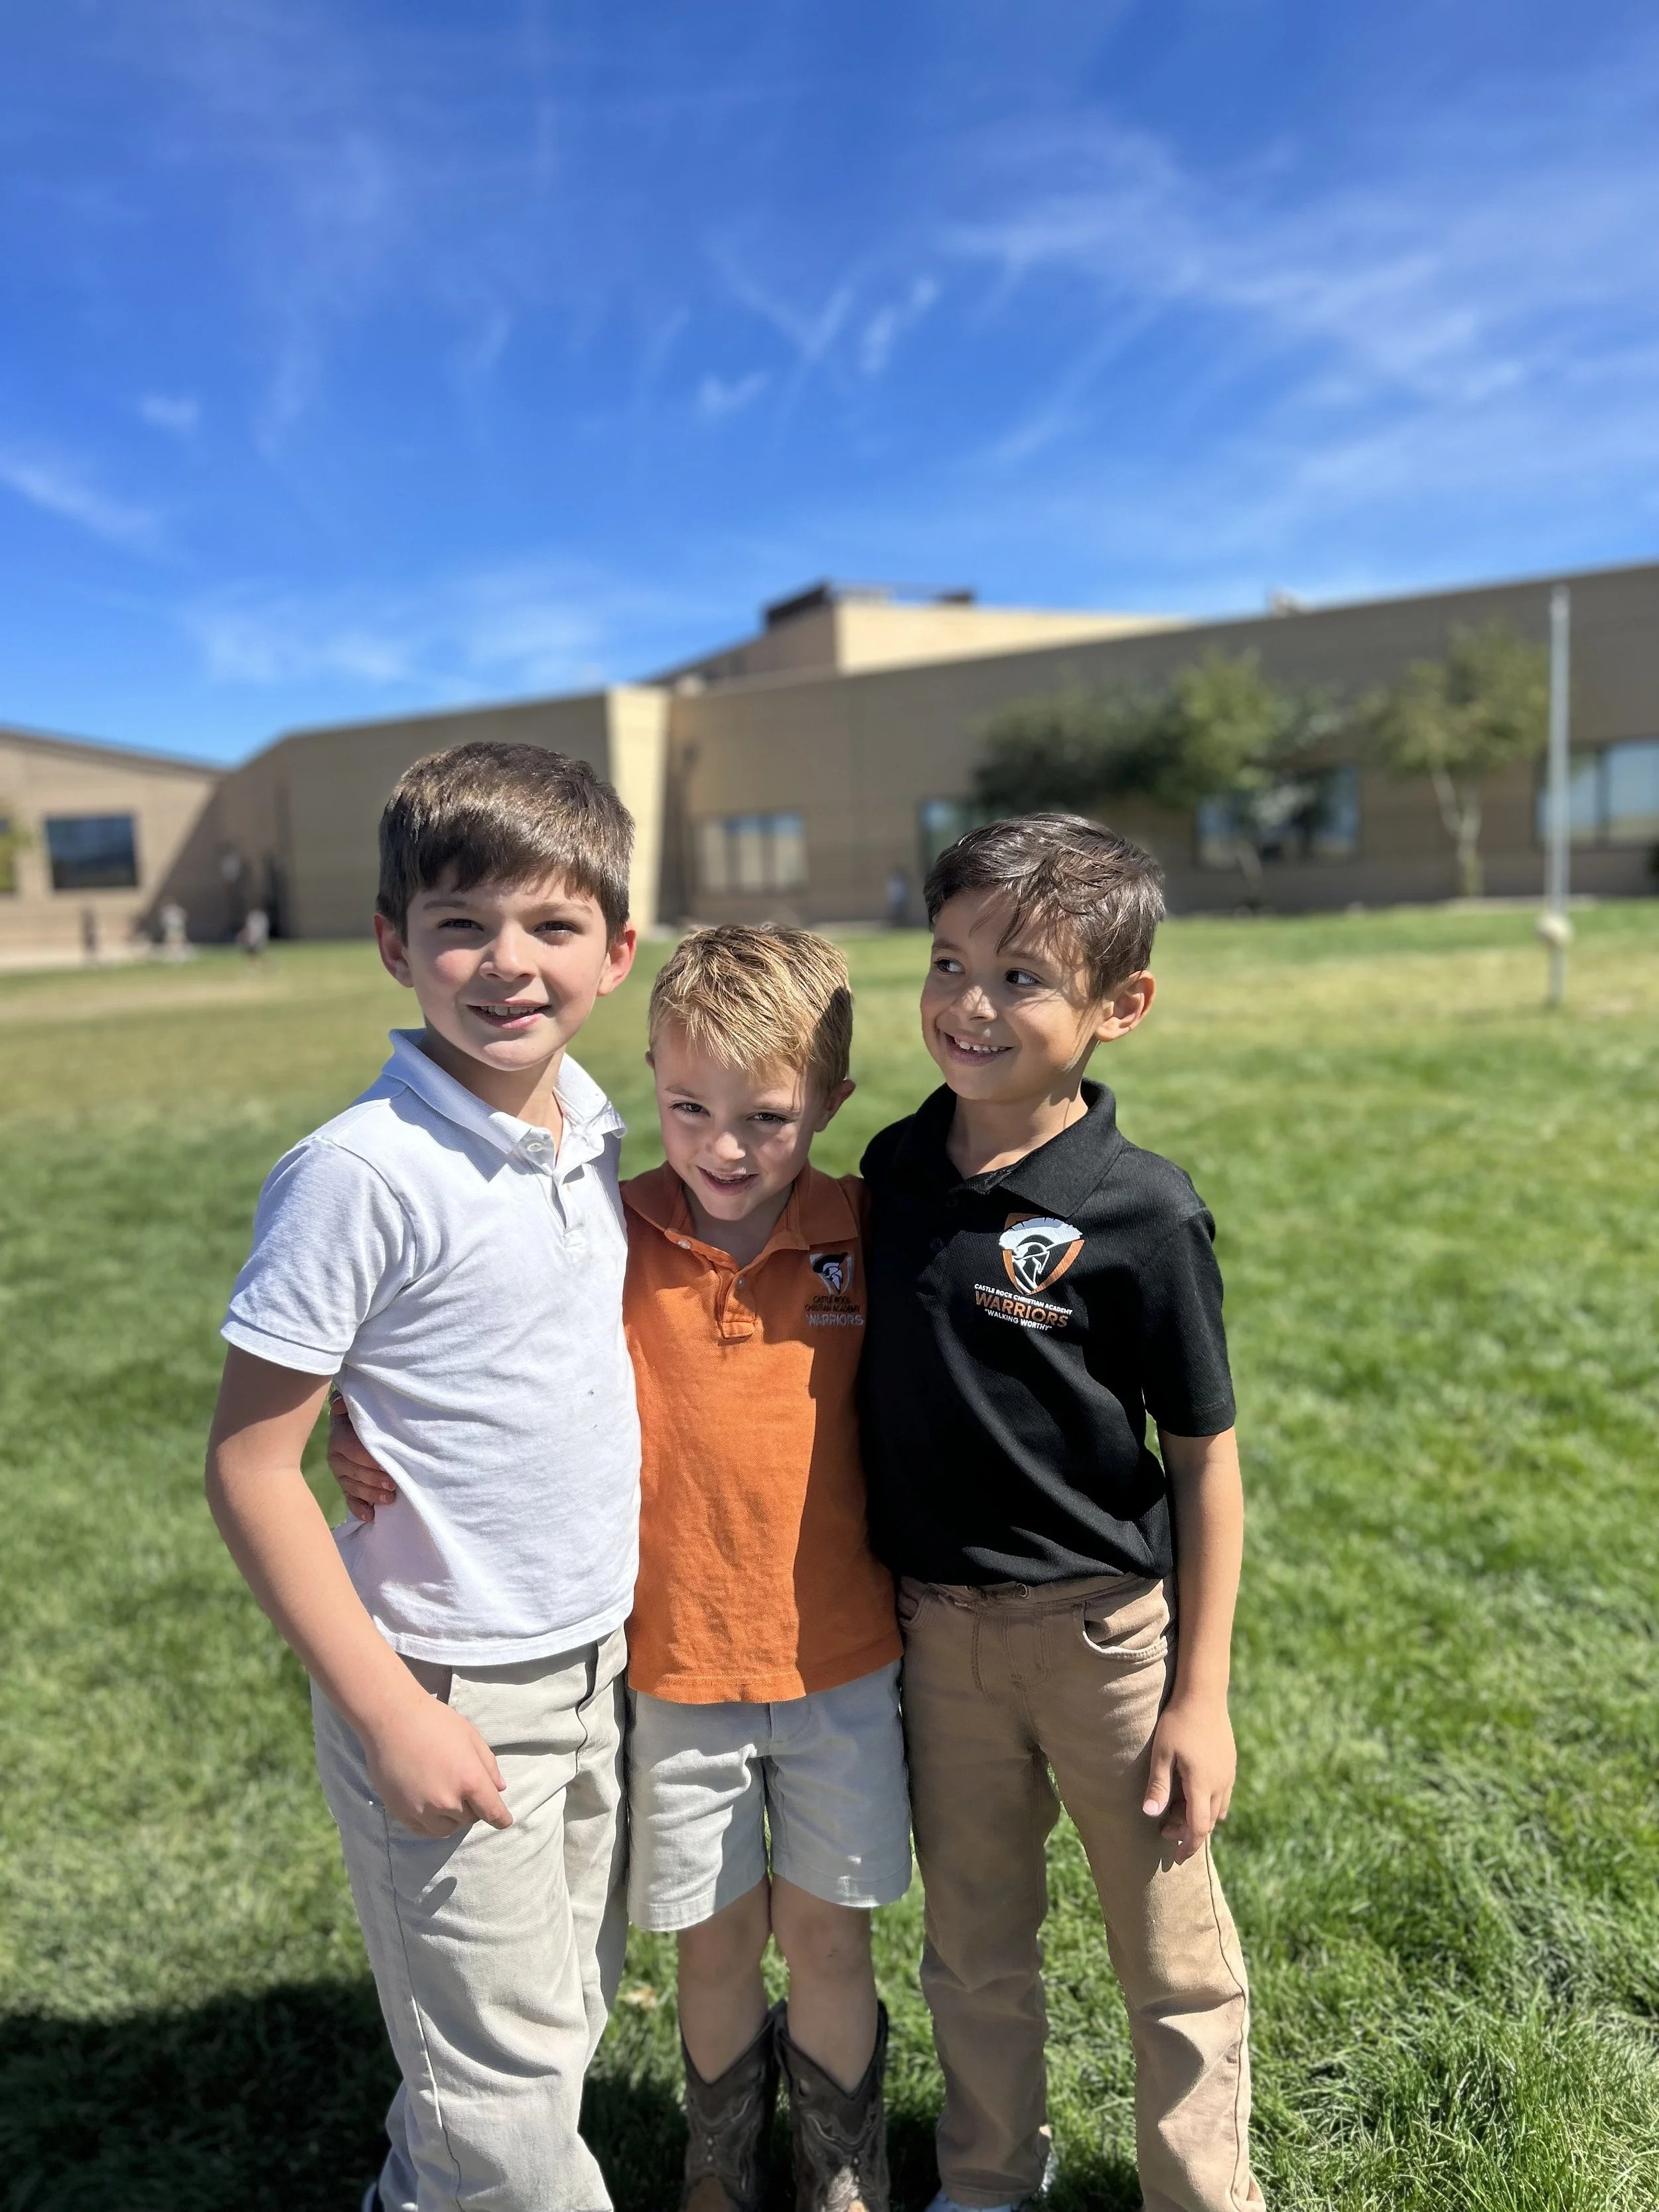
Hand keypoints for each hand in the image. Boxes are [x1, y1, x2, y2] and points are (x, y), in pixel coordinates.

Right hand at [328, 1392, 398, 1522]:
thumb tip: (340, 1403)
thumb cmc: (359, 1414)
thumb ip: (347, 1404)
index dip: (370, 1460)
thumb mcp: (354, 1405)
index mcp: (339, 1439)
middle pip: (354, 1472)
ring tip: (389, 1499)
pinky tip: (369, 1516)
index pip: (352, 1451)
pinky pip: (349, 1499)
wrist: (353, 1422)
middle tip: (393, 1486)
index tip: (387, 1467)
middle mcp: (336, 1458)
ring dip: (371, 1495)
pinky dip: (359, 1508)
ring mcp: (340, 1474)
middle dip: (374, 1480)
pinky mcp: (346, 1485)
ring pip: (353, 1487)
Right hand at [364, 1691, 512, 1836]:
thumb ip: (488, 1765)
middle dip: (473, 1808)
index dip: (501, 1819)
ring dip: (452, 1818)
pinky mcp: (401, 1812)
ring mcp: (422, 1809)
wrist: (392, 1719)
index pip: (492, 1812)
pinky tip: (430, 1808)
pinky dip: (432, 1823)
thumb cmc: (435, 1722)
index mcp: (470, 1780)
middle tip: (465, 1791)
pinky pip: (423, 1830)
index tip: (504, 1821)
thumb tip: (499, 1789)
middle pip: (469, 1820)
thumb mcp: (471, 1737)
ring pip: (447, 1829)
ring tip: (447, 1799)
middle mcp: (447, 1801)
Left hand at [1143, 1692, 1235, 1861]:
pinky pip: (1223, 1794)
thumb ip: (1158, 1785)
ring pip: (1218, 1809)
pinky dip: (1209, 1803)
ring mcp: (1228, 1773)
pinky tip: (1194, 1794)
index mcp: (1202, 1785)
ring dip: (1200, 1818)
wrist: (1204, 1694)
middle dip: (1189, 1832)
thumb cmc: (1177, 1722)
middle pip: (1208, 1821)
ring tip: (1178, 1813)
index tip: (1176, 1856)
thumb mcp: (1162, 1753)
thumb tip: (1150, 1815)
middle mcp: (1220, 1784)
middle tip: (1166, 1831)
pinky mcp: (1229, 1763)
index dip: (1188, 1845)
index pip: (1199, 1828)